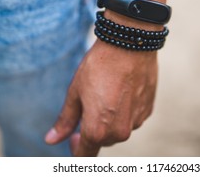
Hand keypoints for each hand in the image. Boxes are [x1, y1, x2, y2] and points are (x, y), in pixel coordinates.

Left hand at [44, 39, 157, 155]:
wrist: (129, 45)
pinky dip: (125, 110)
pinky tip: (121, 91)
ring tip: (106, 93)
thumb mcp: (75, 92)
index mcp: (98, 130)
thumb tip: (51, 140)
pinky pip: (133, 118)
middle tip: (88, 106)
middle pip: (103, 141)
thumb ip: (65, 121)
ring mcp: (137, 121)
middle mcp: (120, 132)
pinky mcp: (148, 110)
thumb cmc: (99, 67)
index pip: (85, 154)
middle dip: (94, 130)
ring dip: (111, 120)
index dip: (76, 148)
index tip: (73, 138)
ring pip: (119, 130)